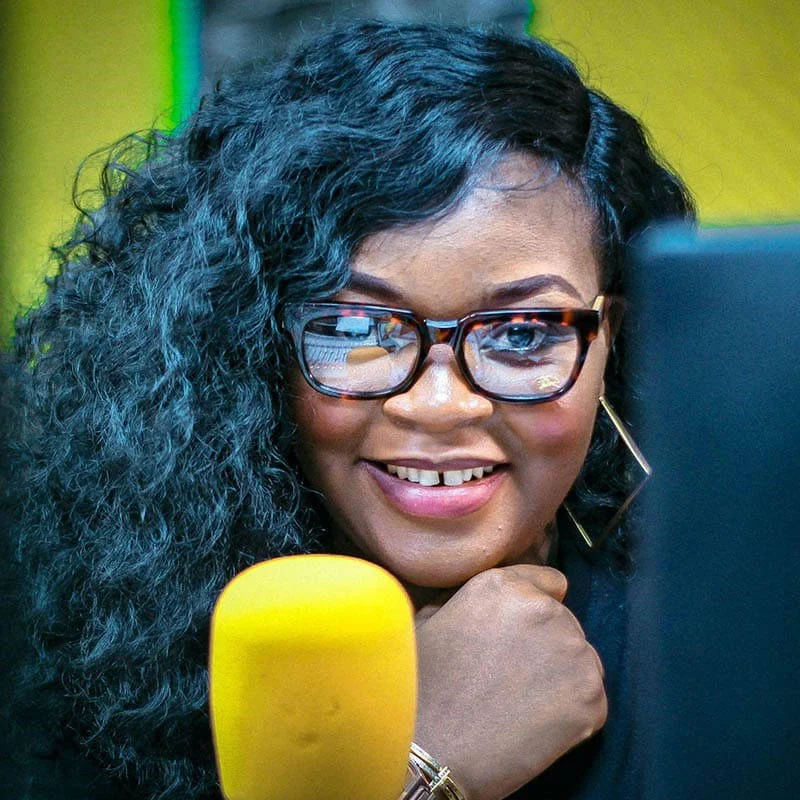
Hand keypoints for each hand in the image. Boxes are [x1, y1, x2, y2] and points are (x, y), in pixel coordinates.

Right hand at [413, 565, 606, 799]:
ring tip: (525, 704)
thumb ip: (465, 600)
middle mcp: (544, 609)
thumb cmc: (419, 686)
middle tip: (515, 677)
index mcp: (503, 585)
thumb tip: (488, 605)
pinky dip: (573, 713)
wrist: (432, 751)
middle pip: (566, 623)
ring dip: (562, 676)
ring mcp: (573, 652)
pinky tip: (538, 726)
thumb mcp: (428, 620)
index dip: (536, 608)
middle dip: (547, 645)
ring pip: (582, 659)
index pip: (550, 582)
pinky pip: (592, 698)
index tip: (523, 633)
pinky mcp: (591, 697)